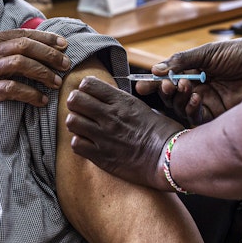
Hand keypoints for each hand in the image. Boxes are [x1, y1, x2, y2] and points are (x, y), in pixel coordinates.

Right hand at [0, 29, 69, 122]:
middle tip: (66, 64)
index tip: (64, 44)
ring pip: (22, 64)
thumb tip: (31, 48)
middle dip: (50, 54)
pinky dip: (31, 94)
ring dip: (44, 73)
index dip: (46, 38)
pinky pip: (13, 89)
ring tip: (57, 82)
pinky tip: (41, 100)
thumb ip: (2, 50)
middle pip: (26, 46)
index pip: (24, 34)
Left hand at [65, 76, 183, 189]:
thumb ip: (122, 103)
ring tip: (84, 127)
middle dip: (75, 103)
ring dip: (76, 123)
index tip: (89, 94)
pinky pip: (76, 144)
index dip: (85, 88)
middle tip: (82, 109)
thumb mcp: (143, 108)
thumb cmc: (162, 133)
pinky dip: (79, 143)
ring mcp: (104, 137)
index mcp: (121, 101)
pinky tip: (88, 143)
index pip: (88, 84)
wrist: (170, 158)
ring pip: (71, 121)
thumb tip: (107, 100)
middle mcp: (110, 116)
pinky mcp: (102, 157)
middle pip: (74, 99)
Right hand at [136, 37, 241, 125]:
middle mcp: (202, 89)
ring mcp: (211, 103)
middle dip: (162, 91)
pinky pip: (198, 118)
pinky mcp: (221, 117)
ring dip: (176, 99)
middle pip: (172, 96)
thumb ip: (183, 61)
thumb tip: (157, 69)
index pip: (170, 80)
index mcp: (198, 71)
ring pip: (182, 108)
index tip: (141, 85)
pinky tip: (194, 98)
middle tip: (160, 85)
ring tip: (180, 86)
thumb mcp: (210, 52)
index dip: (155, 83)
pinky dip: (191, 110)